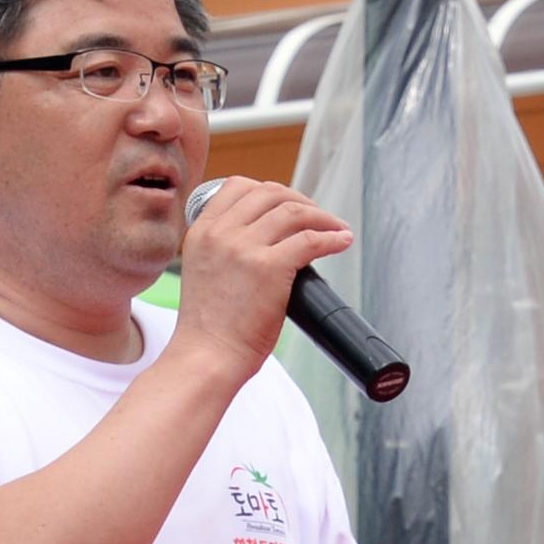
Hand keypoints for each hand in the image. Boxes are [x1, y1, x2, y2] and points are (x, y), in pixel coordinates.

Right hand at [169, 177, 354, 382]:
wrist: (206, 357)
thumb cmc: (209, 328)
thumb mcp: (205, 272)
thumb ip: (225, 249)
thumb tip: (268, 238)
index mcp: (202, 231)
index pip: (238, 186)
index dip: (270, 190)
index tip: (289, 204)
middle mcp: (221, 233)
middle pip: (270, 193)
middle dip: (300, 201)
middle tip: (318, 217)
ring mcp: (244, 248)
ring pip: (294, 212)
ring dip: (322, 217)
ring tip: (336, 229)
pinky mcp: (269, 267)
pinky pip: (310, 240)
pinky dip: (331, 238)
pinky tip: (341, 241)